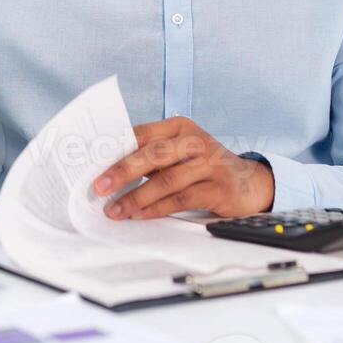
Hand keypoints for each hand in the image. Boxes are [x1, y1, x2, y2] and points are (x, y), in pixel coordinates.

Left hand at [91, 117, 273, 219]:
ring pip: (166, 180)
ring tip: (115, 210)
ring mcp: (209, 163)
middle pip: (153, 154)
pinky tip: (140, 215)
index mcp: (180, 126)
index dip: (117, 148)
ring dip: (136, 197)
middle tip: (99, 187)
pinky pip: (181, 199)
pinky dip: (157, 208)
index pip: (142, 133)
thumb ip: (151, 156)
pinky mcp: (218, 187)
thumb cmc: (203, 165)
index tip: (93, 162)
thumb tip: (108, 170)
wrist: (249, 182)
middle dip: (122, 171)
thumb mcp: (180, 151)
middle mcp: (195, 141)